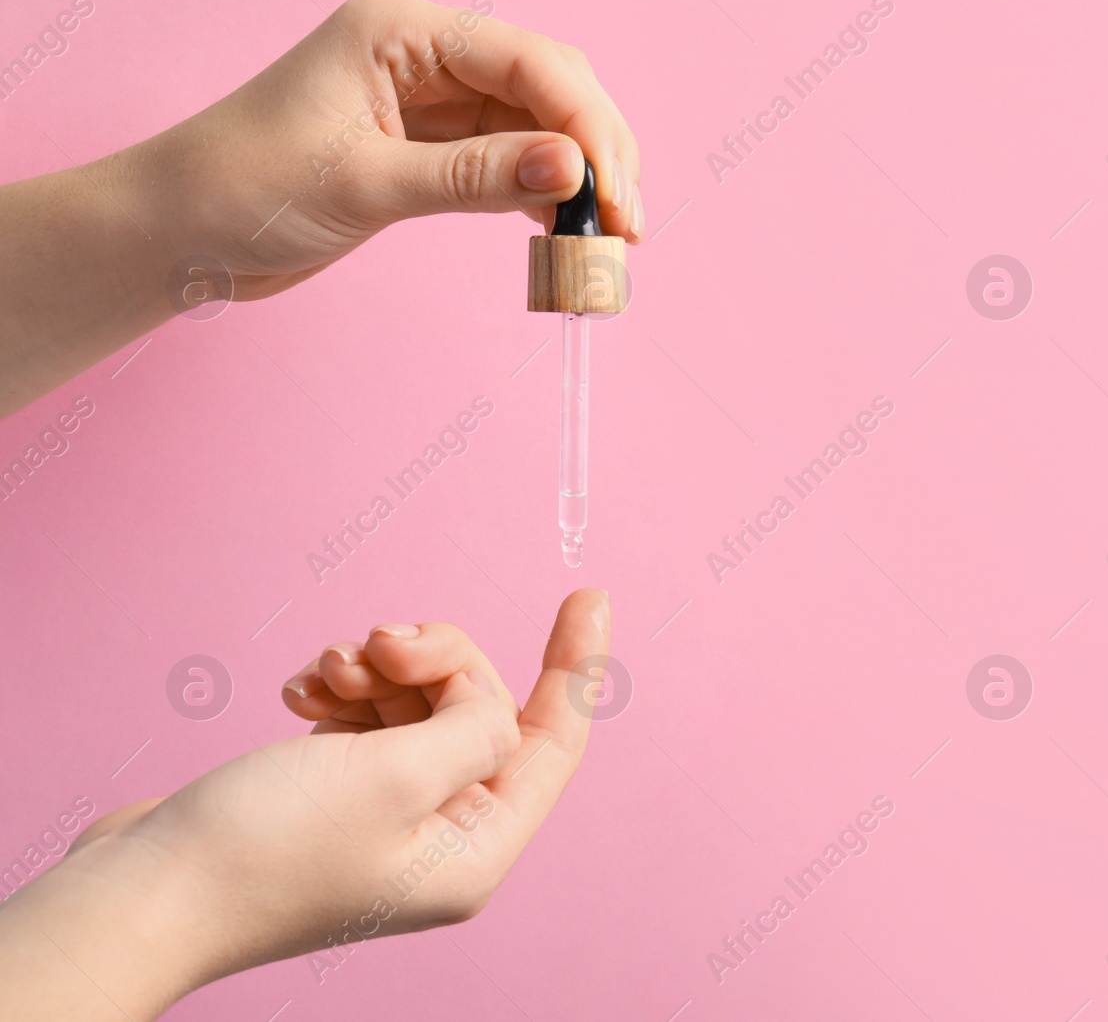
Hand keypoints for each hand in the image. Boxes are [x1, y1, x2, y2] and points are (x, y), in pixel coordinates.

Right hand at [0, 589, 609, 1020]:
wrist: (142, 891)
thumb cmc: (266, 848)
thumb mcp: (398, 774)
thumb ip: (472, 727)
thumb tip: (496, 711)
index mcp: (476, 849)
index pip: (553, 741)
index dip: (575, 665)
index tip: (588, 595)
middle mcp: (440, 835)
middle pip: (475, 707)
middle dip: (433, 658)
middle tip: (381, 643)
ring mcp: (385, 814)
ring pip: (417, 702)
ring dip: (377, 669)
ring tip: (326, 673)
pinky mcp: (334, 793)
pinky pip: (367, 716)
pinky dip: (341, 689)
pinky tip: (302, 690)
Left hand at [143, 0, 641, 304]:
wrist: (176, 231)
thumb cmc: (244, 189)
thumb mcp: (365, 184)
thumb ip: (475, 176)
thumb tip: (574, 172)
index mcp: (402, 29)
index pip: (530, 63)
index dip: (587, 130)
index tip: (616, 202)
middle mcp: (424, 51)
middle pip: (548, 87)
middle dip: (595, 153)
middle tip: (623, 230)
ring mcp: (428, 97)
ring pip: (537, 126)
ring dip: (576, 179)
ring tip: (604, 243)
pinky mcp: (426, 143)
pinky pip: (508, 158)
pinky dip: (541, 194)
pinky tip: (563, 231)